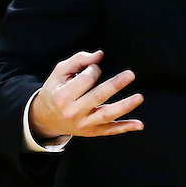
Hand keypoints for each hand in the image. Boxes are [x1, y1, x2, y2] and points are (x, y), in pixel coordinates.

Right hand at [28, 50, 142, 141]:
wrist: (46, 118)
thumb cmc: (55, 90)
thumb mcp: (60, 73)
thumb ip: (79, 60)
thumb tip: (100, 55)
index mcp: (62, 96)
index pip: (85, 80)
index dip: (93, 70)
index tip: (93, 68)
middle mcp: (73, 112)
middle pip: (98, 96)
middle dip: (115, 85)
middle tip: (130, 74)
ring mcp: (83, 124)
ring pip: (107, 115)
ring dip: (125, 106)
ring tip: (139, 97)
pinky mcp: (91, 132)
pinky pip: (110, 130)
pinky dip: (125, 128)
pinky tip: (139, 125)